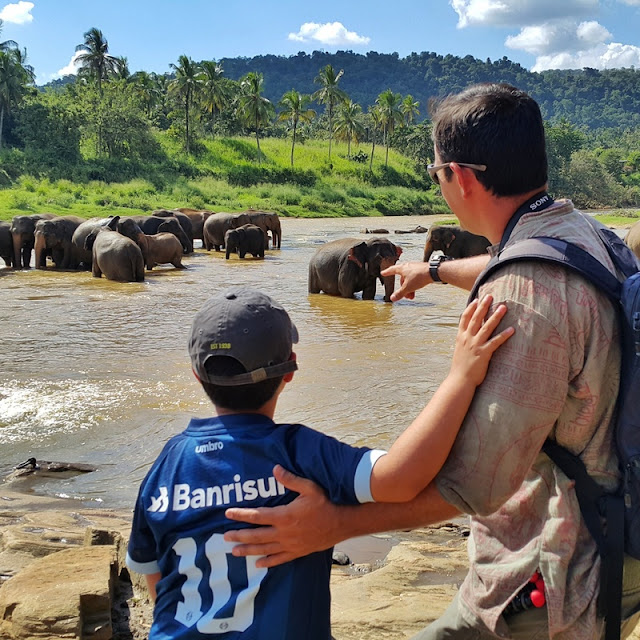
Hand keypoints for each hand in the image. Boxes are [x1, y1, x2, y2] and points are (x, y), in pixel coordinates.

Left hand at [224, 465, 342, 567]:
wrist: (342, 522)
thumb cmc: (326, 502)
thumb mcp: (309, 487)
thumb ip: (290, 479)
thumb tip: (275, 469)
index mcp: (284, 516)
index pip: (257, 516)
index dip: (241, 515)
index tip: (228, 513)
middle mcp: (284, 533)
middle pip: (257, 535)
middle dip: (239, 535)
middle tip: (225, 536)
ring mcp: (291, 544)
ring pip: (265, 549)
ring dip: (248, 550)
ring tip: (234, 552)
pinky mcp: (298, 551)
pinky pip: (280, 558)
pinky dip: (269, 561)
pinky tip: (259, 564)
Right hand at [380, 261, 432, 300]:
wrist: (433, 272)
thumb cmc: (419, 276)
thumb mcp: (408, 287)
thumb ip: (400, 293)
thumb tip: (392, 298)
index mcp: (402, 268)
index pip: (392, 270)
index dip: (387, 272)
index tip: (383, 273)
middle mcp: (408, 266)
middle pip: (402, 278)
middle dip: (402, 288)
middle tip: (403, 296)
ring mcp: (415, 267)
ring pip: (409, 279)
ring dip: (409, 288)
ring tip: (411, 296)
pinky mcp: (422, 270)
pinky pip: (415, 278)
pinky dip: (414, 285)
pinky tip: (416, 290)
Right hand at [450, 295, 513, 385]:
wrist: (459, 380)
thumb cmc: (460, 367)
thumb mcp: (459, 351)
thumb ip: (464, 341)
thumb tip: (469, 335)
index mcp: (461, 337)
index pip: (464, 318)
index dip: (471, 308)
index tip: (476, 299)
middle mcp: (467, 339)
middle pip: (476, 319)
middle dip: (483, 306)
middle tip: (490, 296)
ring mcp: (475, 345)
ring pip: (486, 327)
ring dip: (495, 316)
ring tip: (503, 307)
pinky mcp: (484, 354)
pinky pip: (496, 342)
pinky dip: (504, 335)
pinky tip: (512, 329)